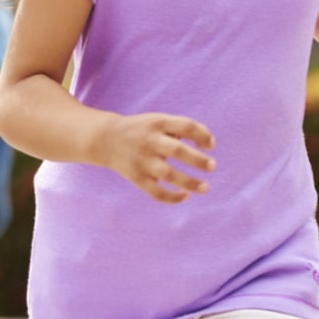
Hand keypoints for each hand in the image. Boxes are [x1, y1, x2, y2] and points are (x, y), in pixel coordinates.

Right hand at [96, 112, 215, 204]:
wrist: (105, 139)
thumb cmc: (142, 130)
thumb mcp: (158, 121)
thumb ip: (182, 128)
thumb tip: (206, 145)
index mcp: (157, 123)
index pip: (186, 126)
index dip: (203, 135)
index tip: (210, 145)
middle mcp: (149, 140)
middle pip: (177, 150)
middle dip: (198, 160)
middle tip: (212, 166)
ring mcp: (142, 160)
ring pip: (168, 174)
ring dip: (189, 183)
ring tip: (204, 187)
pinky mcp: (136, 176)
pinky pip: (155, 192)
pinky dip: (171, 197)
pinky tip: (184, 196)